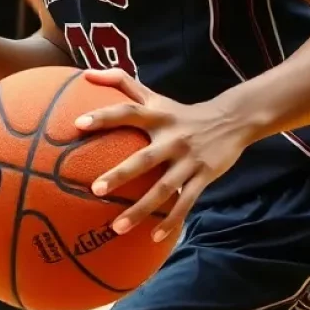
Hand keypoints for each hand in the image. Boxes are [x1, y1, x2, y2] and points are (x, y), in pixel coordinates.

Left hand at [76, 69, 255, 243]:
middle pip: (143, 158)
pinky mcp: (203, 176)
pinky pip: (185, 202)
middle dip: (120, 175)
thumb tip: (85, 72)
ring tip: (116, 227)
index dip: (103, 116)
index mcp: (156, 116)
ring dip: (141, 209)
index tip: (78, 124)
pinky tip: (153, 237)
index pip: (126, 112)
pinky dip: (171, 220)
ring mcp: (188, 159)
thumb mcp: (154, 95)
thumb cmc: (179, 112)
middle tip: (94, 190)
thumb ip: (120, 81)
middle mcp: (171, 137)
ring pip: (163, 188)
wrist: (231, 120)